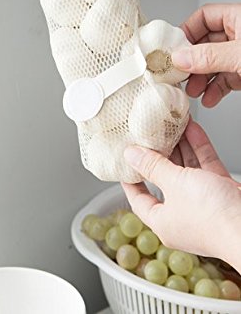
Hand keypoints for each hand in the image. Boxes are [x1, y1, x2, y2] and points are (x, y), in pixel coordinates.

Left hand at [122, 122, 240, 270]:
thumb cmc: (215, 217)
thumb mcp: (175, 184)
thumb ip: (153, 166)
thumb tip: (131, 155)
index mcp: (163, 222)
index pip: (138, 198)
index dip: (130, 177)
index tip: (125, 160)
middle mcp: (181, 216)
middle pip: (163, 180)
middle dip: (158, 154)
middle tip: (149, 135)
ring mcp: (203, 205)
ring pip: (186, 171)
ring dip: (179, 147)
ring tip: (169, 125)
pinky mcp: (222, 194)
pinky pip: (205, 168)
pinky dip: (199, 149)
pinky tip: (192, 129)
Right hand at [172, 3, 240, 106]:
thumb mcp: (240, 56)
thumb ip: (209, 57)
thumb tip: (180, 58)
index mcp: (240, 18)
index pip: (204, 17)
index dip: (187, 31)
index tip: (173, 50)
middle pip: (206, 43)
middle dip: (192, 63)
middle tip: (180, 74)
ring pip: (215, 63)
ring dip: (201, 79)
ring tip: (193, 91)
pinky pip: (228, 78)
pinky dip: (216, 89)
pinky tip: (209, 98)